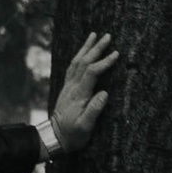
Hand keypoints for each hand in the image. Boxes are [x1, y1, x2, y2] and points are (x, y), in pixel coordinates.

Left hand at [46, 29, 119, 153]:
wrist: (55, 138)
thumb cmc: (73, 135)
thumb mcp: (85, 127)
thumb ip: (94, 110)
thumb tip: (105, 93)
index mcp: (78, 95)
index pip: (91, 73)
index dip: (104, 62)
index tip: (117, 54)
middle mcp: (72, 87)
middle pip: (84, 62)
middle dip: (96, 48)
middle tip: (108, 36)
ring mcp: (68, 86)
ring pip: (76, 62)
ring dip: (86, 48)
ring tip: (94, 35)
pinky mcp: (67, 88)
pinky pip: (72, 67)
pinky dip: (79, 56)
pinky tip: (83, 51)